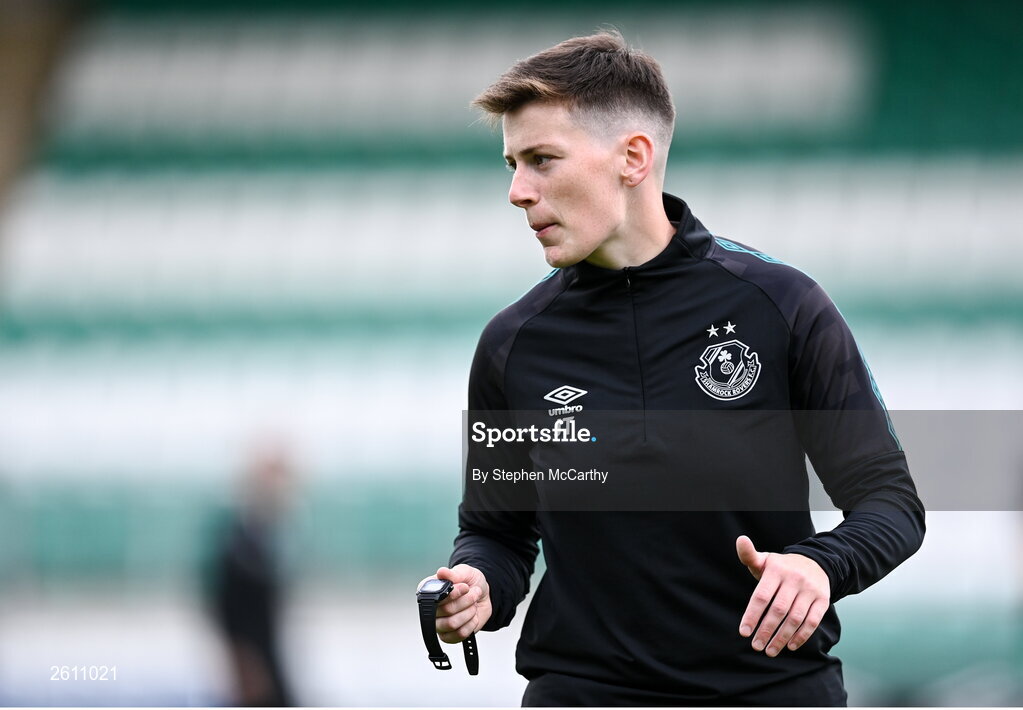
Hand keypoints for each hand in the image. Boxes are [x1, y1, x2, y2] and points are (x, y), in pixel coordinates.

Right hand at [417, 564, 491, 643]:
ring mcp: (439, 624)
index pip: (435, 597)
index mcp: (429, 592)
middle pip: (447, 610)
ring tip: (473, 604)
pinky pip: (459, 634)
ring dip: (469, 612)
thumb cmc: (471, 582)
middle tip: (474, 593)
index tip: (465, 586)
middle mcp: (431, 609)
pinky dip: (471, 624)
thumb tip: (441, 572)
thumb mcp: (465, 572)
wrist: (483, 596)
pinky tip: (472, 616)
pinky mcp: (448, 636)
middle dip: (466, 601)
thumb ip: (454, 574)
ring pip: (452, 623)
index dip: (453, 594)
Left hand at [736, 535, 829, 656]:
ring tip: (770, 650)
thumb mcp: (765, 560)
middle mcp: (794, 579)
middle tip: (756, 646)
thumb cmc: (781, 567)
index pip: (761, 596)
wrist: (814, 563)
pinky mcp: (823, 600)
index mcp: (776, 570)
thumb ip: (749, 555)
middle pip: (778, 610)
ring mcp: (810, 590)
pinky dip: (801, 636)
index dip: (752, 615)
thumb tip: (740, 540)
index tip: (744, 632)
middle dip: (766, 630)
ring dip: (782, 637)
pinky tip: (790, 646)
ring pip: (795, 618)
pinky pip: (812, 621)